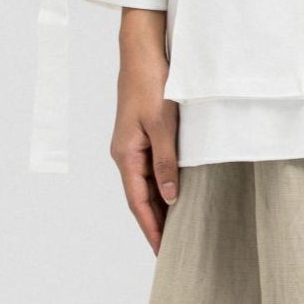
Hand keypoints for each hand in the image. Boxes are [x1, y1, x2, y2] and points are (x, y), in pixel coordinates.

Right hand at [110, 8, 177, 255]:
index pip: (138, 203)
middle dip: (155, 223)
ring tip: (178, 227)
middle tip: (174, 249)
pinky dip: (162, 184)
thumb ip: (166, 162)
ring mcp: (132, 143)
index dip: (151, 229)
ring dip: (160, 205)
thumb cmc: (152, 84)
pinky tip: (176, 191)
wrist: (142, 51)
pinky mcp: (142, 133)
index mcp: (126, 155)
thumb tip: (168, 198)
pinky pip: (150, 167)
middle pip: (140, 197)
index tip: (164, 253)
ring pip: (146, 183)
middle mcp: (125, 153)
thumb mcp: (163, 124)